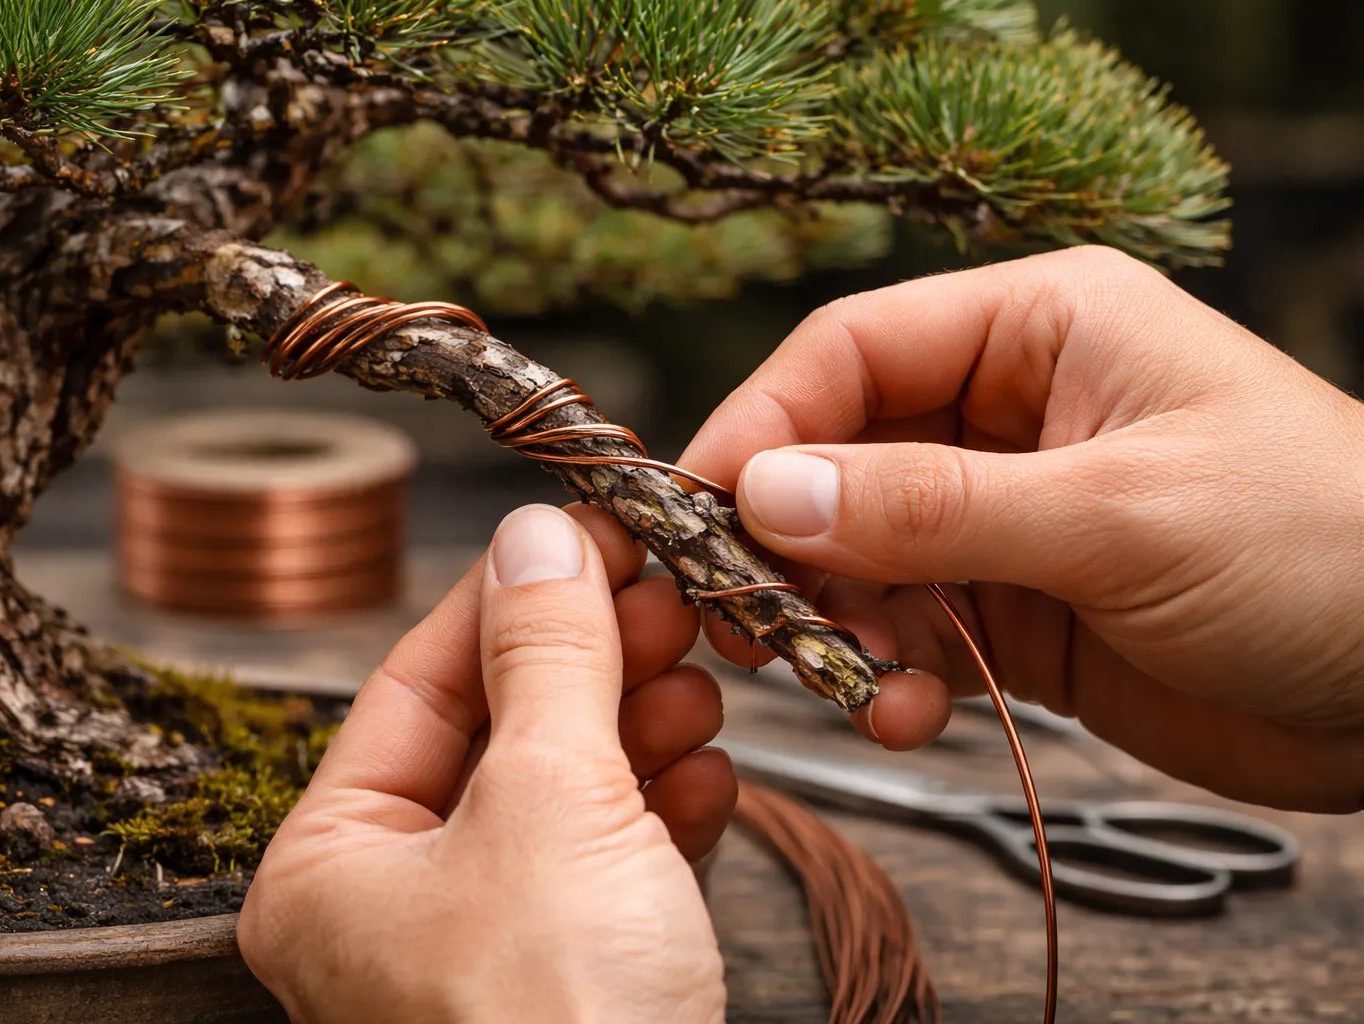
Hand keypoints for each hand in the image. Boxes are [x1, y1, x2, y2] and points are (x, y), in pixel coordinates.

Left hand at [238, 504, 731, 1022]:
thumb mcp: (553, 803)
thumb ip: (548, 657)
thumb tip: (539, 533)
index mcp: (331, 868)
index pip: (418, 680)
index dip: (513, 593)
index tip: (594, 528)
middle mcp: (393, 908)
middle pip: (498, 732)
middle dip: (592, 659)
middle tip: (669, 594)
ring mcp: (485, 949)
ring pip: (563, 795)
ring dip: (639, 727)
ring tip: (703, 677)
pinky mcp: (570, 980)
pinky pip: (608, 866)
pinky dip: (659, 809)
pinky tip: (708, 770)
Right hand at [681, 246, 1363, 812]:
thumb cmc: (1322, 547)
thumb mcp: (1118, 514)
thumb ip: (931, 507)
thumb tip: (766, 492)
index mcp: (1039, 329)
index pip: (853, 353)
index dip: (764, 425)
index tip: (700, 511)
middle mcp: (1010, 412)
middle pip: (840, 459)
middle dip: (790, 543)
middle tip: (747, 620)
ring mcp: (1009, 516)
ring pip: (863, 556)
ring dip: (837, 624)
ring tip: (846, 681)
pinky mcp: (1018, 611)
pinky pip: (911, 632)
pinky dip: (889, 675)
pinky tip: (906, 710)